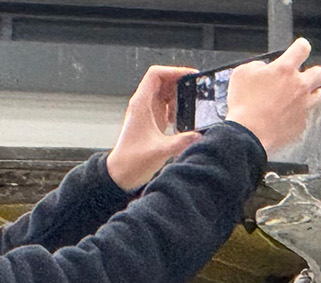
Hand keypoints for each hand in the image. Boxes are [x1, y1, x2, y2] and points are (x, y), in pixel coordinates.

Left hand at [107, 65, 203, 190]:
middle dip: (180, 82)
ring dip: (178, 95)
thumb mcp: (160, 151)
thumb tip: (199, 135)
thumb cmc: (132, 161)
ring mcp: (146, 112)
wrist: (121, 174)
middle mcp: (142, 104)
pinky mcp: (151, 121)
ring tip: (189, 106)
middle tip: (196, 89)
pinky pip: (165, 105)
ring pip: (164, 92)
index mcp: (141, 104)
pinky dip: (175, 107)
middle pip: (162, 80)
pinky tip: (181, 120)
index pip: (155, 74)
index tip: (190, 75)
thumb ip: (181, 142)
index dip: (173, 70)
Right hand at [226, 38, 320, 154]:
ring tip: (299, 98)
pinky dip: (300, 114)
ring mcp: (304, 106)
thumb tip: (265, 68)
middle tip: (302, 77)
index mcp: (284, 70)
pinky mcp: (302, 123)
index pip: (302, 49)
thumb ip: (257, 66)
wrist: (248, 134)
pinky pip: (307, 115)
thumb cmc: (244, 106)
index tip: (300, 49)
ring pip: (320, 95)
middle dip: (312, 73)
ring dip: (311, 94)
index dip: (301, 47)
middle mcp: (299, 86)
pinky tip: (288, 116)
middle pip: (319, 73)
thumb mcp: (241, 74)